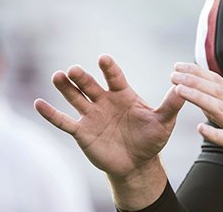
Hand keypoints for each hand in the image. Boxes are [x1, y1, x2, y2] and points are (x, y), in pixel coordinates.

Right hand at [34, 55, 184, 207]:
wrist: (137, 164)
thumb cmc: (151, 139)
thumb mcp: (163, 122)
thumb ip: (171, 105)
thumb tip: (184, 87)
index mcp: (123, 95)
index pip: (114, 77)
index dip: (109, 69)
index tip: (103, 59)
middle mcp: (104, 101)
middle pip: (91, 85)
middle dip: (82, 78)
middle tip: (74, 70)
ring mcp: (91, 115)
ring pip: (76, 98)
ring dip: (66, 88)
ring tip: (58, 76)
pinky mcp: (82, 132)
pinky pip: (64, 122)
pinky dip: (51, 114)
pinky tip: (38, 103)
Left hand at [171, 63, 222, 193]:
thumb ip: (219, 108)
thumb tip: (200, 96)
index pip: (217, 81)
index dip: (197, 72)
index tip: (179, 66)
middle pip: (216, 90)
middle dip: (194, 80)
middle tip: (174, 74)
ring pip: (219, 108)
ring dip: (198, 97)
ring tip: (179, 91)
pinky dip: (214, 133)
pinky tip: (200, 129)